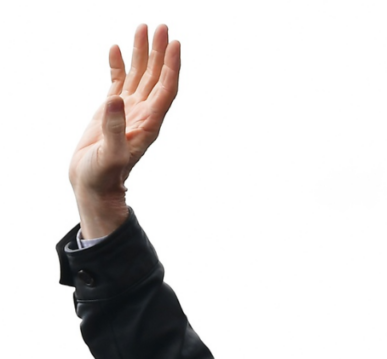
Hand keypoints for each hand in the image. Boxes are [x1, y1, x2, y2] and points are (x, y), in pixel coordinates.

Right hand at [69, 24, 180, 237]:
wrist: (93, 185)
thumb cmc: (104, 176)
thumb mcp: (110, 155)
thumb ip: (114, 129)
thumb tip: (115, 98)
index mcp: (149, 123)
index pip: (166, 89)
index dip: (172, 67)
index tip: (174, 44)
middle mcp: (143, 113)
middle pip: (156, 76)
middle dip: (159, 51)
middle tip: (161, 26)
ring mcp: (128, 110)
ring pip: (139, 75)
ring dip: (142, 53)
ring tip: (143, 28)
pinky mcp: (111, 111)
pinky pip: (118, 81)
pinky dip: (118, 65)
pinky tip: (115, 48)